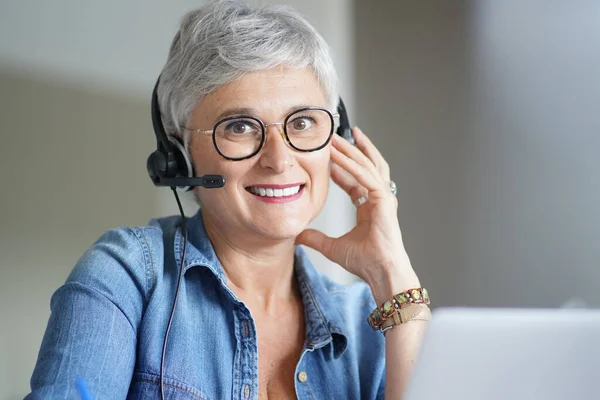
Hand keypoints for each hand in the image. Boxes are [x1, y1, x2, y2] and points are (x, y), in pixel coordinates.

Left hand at [296, 127, 417, 286]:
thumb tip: (297, 237)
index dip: (341, 167)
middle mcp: (378, 198)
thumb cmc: (364, 262)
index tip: (328, 155)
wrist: (379, 271)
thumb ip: (315, 239)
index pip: (354, 180)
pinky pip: (365, 175)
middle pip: (365, 165)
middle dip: (350, 149)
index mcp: (369, 207)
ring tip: (337, 136)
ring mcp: (383, 197)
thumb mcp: (332, 247)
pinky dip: (351, 164)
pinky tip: (339, 155)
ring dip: (350, 150)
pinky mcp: (383, 198)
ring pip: (366, 165)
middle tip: (334, 135)